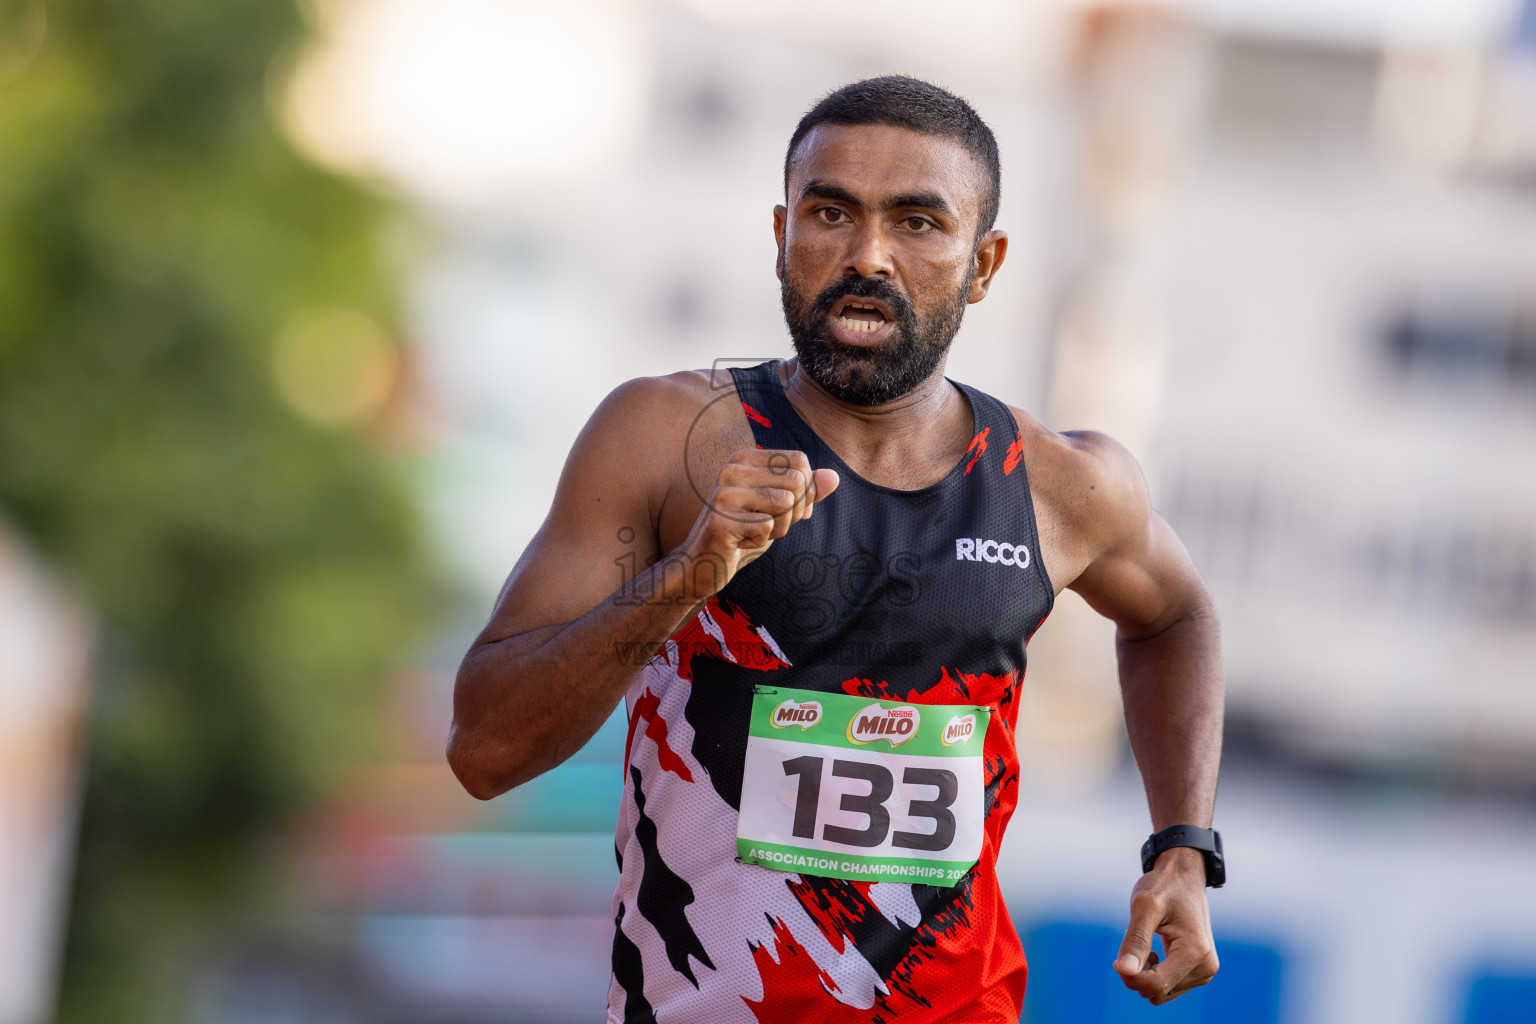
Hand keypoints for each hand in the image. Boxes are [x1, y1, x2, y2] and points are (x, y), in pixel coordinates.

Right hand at [676, 448, 838, 600]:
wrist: (704, 562)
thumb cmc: (745, 532)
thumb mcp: (780, 508)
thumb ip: (806, 491)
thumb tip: (834, 477)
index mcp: (744, 458)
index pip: (799, 461)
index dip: (805, 489)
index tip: (784, 507)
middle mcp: (731, 469)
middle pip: (796, 481)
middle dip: (793, 512)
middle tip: (768, 524)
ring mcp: (724, 493)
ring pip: (786, 503)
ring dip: (779, 528)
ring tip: (754, 531)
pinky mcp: (721, 520)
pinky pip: (768, 527)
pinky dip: (761, 541)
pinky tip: (741, 541)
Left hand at [1114, 846, 1218, 1003]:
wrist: (1183, 878)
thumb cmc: (1163, 887)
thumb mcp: (1144, 906)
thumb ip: (1135, 940)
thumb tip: (1124, 971)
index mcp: (1196, 951)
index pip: (1156, 985)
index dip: (1130, 976)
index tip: (1116, 959)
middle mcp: (1206, 966)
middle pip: (1158, 991)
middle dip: (1138, 973)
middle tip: (1132, 942)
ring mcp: (1204, 971)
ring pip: (1161, 992)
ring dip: (1145, 973)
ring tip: (1146, 943)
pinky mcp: (1198, 972)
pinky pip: (1167, 987)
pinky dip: (1154, 973)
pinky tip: (1154, 951)